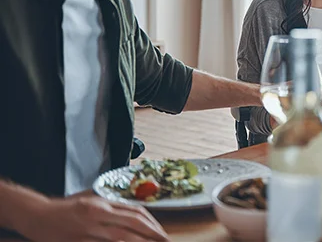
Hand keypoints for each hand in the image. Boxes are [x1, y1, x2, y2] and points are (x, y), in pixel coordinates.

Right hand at [22, 196, 168, 241]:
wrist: (37, 215)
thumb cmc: (67, 209)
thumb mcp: (92, 201)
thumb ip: (113, 208)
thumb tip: (137, 216)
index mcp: (102, 204)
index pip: (135, 213)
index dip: (152, 223)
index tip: (162, 233)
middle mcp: (97, 216)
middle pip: (132, 226)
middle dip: (152, 235)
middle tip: (165, 241)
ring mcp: (87, 232)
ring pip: (121, 240)